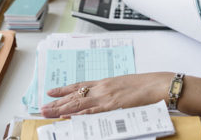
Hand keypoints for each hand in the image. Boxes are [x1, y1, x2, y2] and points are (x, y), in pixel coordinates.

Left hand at [41, 72, 172, 117]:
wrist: (158, 84)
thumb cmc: (146, 84)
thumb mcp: (126, 85)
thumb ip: (113, 91)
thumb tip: (104, 98)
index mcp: (107, 82)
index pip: (80, 86)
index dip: (64, 89)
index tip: (52, 91)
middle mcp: (104, 88)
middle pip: (75, 95)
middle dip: (58, 102)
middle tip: (43, 107)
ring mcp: (107, 97)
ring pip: (79, 104)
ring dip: (61, 109)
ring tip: (47, 112)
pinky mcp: (113, 106)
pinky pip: (92, 111)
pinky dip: (78, 115)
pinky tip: (68, 117)